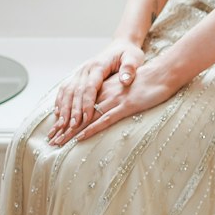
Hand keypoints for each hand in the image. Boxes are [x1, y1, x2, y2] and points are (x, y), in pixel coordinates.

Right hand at [47, 39, 146, 145]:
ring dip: (63, 108)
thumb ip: (130, 69)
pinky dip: (60, 102)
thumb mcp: (133, 58)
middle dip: (72, 110)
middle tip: (71, 127)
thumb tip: (125, 80)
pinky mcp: (78, 76)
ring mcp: (80, 72)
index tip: (86, 118)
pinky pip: (65, 90)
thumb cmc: (128, 54)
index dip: (86, 103)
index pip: (89, 87)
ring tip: (61, 125)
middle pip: (75, 91)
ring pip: (67, 91)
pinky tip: (58, 115)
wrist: (121, 45)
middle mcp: (85, 69)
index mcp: (98, 65)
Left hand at [51, 53, 184, 145]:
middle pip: (80, 114)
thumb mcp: (127, 86)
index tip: (56, 130)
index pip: (81, 107)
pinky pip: (105, 120)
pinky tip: (80, 137)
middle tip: (51, 140)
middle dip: (63, 128)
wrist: (163, 72)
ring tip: (58, 142)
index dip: (68, 119)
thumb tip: (105, 107)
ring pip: (87, 118)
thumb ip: (116, 95)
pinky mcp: (126, 106)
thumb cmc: (148, 80)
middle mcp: (105, 95)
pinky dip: (91, 129)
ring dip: (71, 131)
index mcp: (104, 90)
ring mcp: (114, 101)